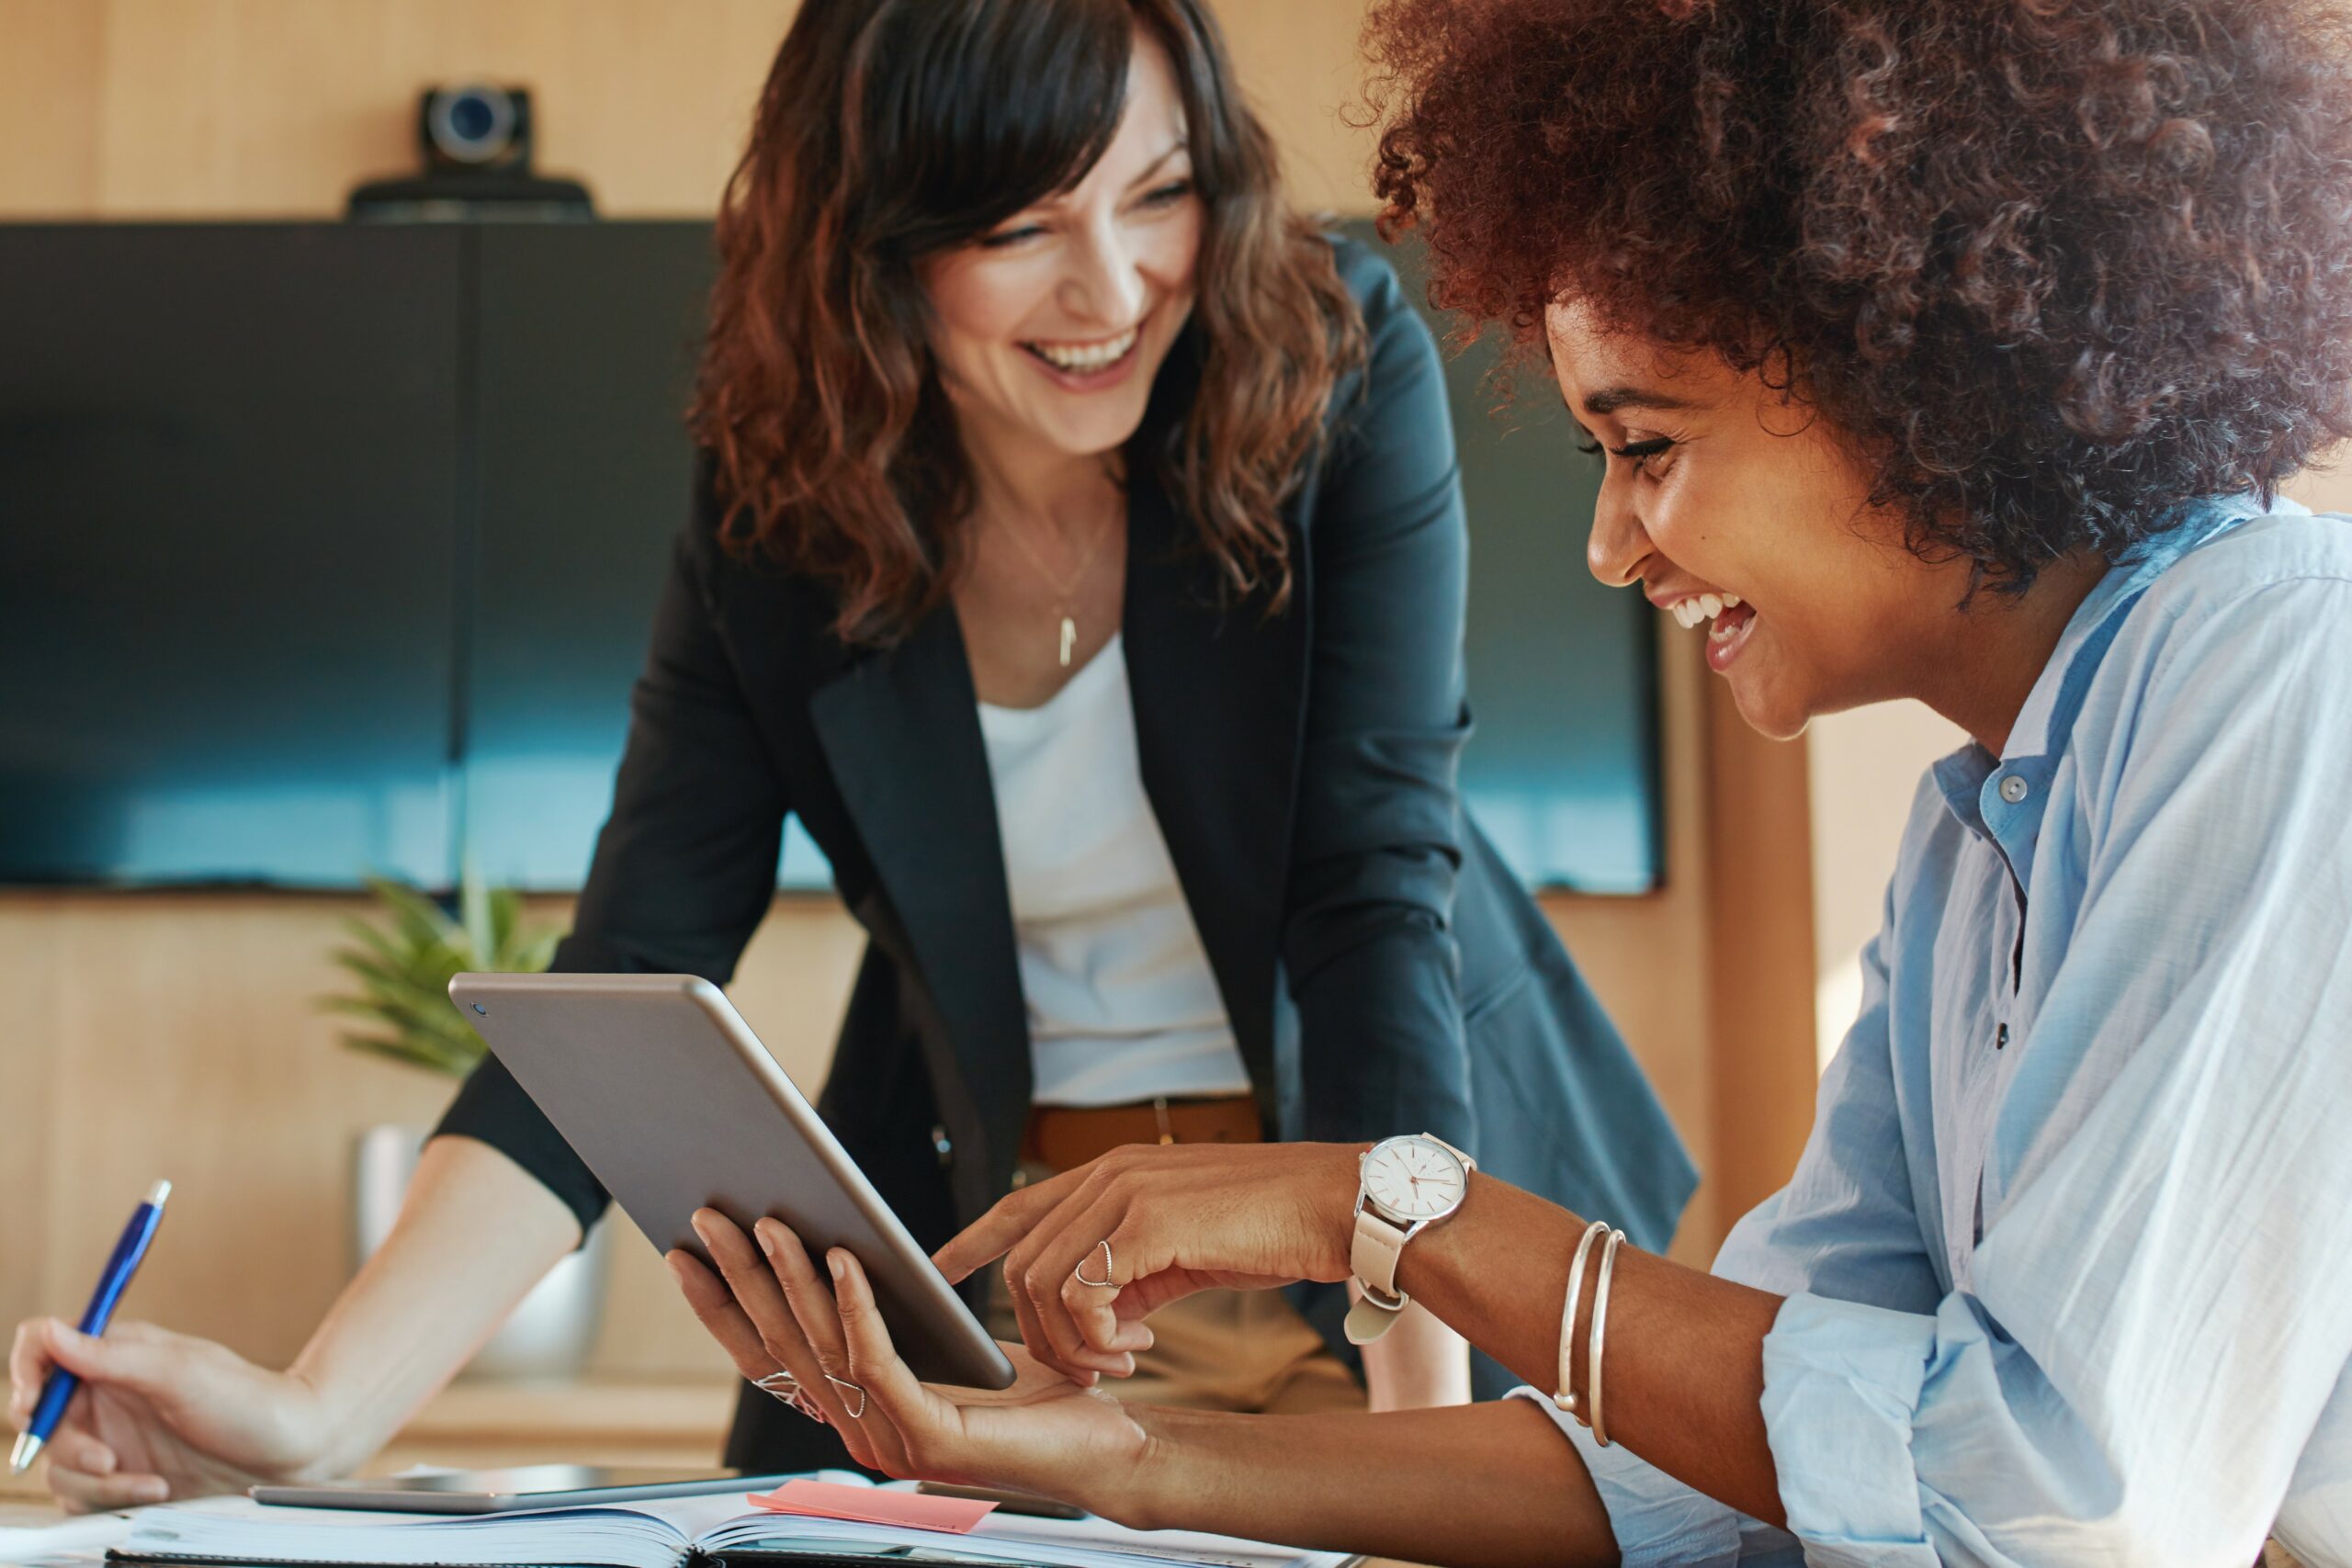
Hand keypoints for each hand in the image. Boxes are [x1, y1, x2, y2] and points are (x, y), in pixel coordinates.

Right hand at [8, 1317, 333, 1512]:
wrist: (291, 1453)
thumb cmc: (249, 1402)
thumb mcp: (181, 1372)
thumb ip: (112, 1355)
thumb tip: (51, 1331)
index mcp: (116, 1354)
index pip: (43, 1349)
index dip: (28, 1372)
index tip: (34, 1403)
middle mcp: (107, 1394)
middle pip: (39, 1418)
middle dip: (64, 1445)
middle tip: (105, 1458)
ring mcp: (113, 1437)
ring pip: (59, 1465)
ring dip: (97, 1481)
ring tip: (150, 1482)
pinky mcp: (122, 1477)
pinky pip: (84, 1496)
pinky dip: (112, 1499)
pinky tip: (156, 1491)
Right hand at [666, 1211, 1149, 1510]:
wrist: (1106, 1443)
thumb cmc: (1034, 1392)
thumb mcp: (944, 1341)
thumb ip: (891, 1315)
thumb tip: (836, 1243)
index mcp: (856, 1412)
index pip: (768, 1358)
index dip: (721, 1307)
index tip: (684, 1252)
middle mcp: (860, 1433)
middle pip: (781, 1346)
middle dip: (739, 1277)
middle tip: (709, 1216)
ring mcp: (890, 1442)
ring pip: (822, 1348)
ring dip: (789, 1279)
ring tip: (771, 1220)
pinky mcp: (931, 1438)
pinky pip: (878, 1360)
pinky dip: (855, 1305)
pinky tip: (844, 1257)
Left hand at [930, 1141, 1362, 1385]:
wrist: (1335, 1205)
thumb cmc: (1271, 1226)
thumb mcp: (1184, 1245)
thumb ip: (1131, 1267)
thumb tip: (1097, 1314)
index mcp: (1115, 1171)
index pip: (1019, 1203)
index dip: (972, 1240)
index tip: (939, 1270)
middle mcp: (1110, 1172)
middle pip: (1022, 1260)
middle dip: (1040, 1329)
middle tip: (1094, 1366)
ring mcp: (1126, 1192)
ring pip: (1043, 1282)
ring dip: (1070, 1342)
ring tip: (1119, 1362)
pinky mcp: (1148, 1222)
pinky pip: (1083, 1294)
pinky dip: (1096, 1336)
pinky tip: (1138, 1347)